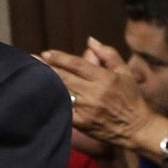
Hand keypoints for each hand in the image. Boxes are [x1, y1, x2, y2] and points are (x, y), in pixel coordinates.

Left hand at [41, 39, 164, 154]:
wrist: (136, 128)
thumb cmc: (131, 97)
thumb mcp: (125, 72)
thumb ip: (108, 54)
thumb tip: (90, 40)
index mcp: (105, 78)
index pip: (77, 64)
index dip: (60, 58)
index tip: (46, 53)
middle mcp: (94, 93)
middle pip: (65, 77)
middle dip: (47, 68)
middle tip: (31, 59)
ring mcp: (87, 109)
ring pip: (62, 93)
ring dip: (46, 83)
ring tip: (32, 75)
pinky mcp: (82, 123)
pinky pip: (63, 110)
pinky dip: (53, 101)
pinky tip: (41, 95)